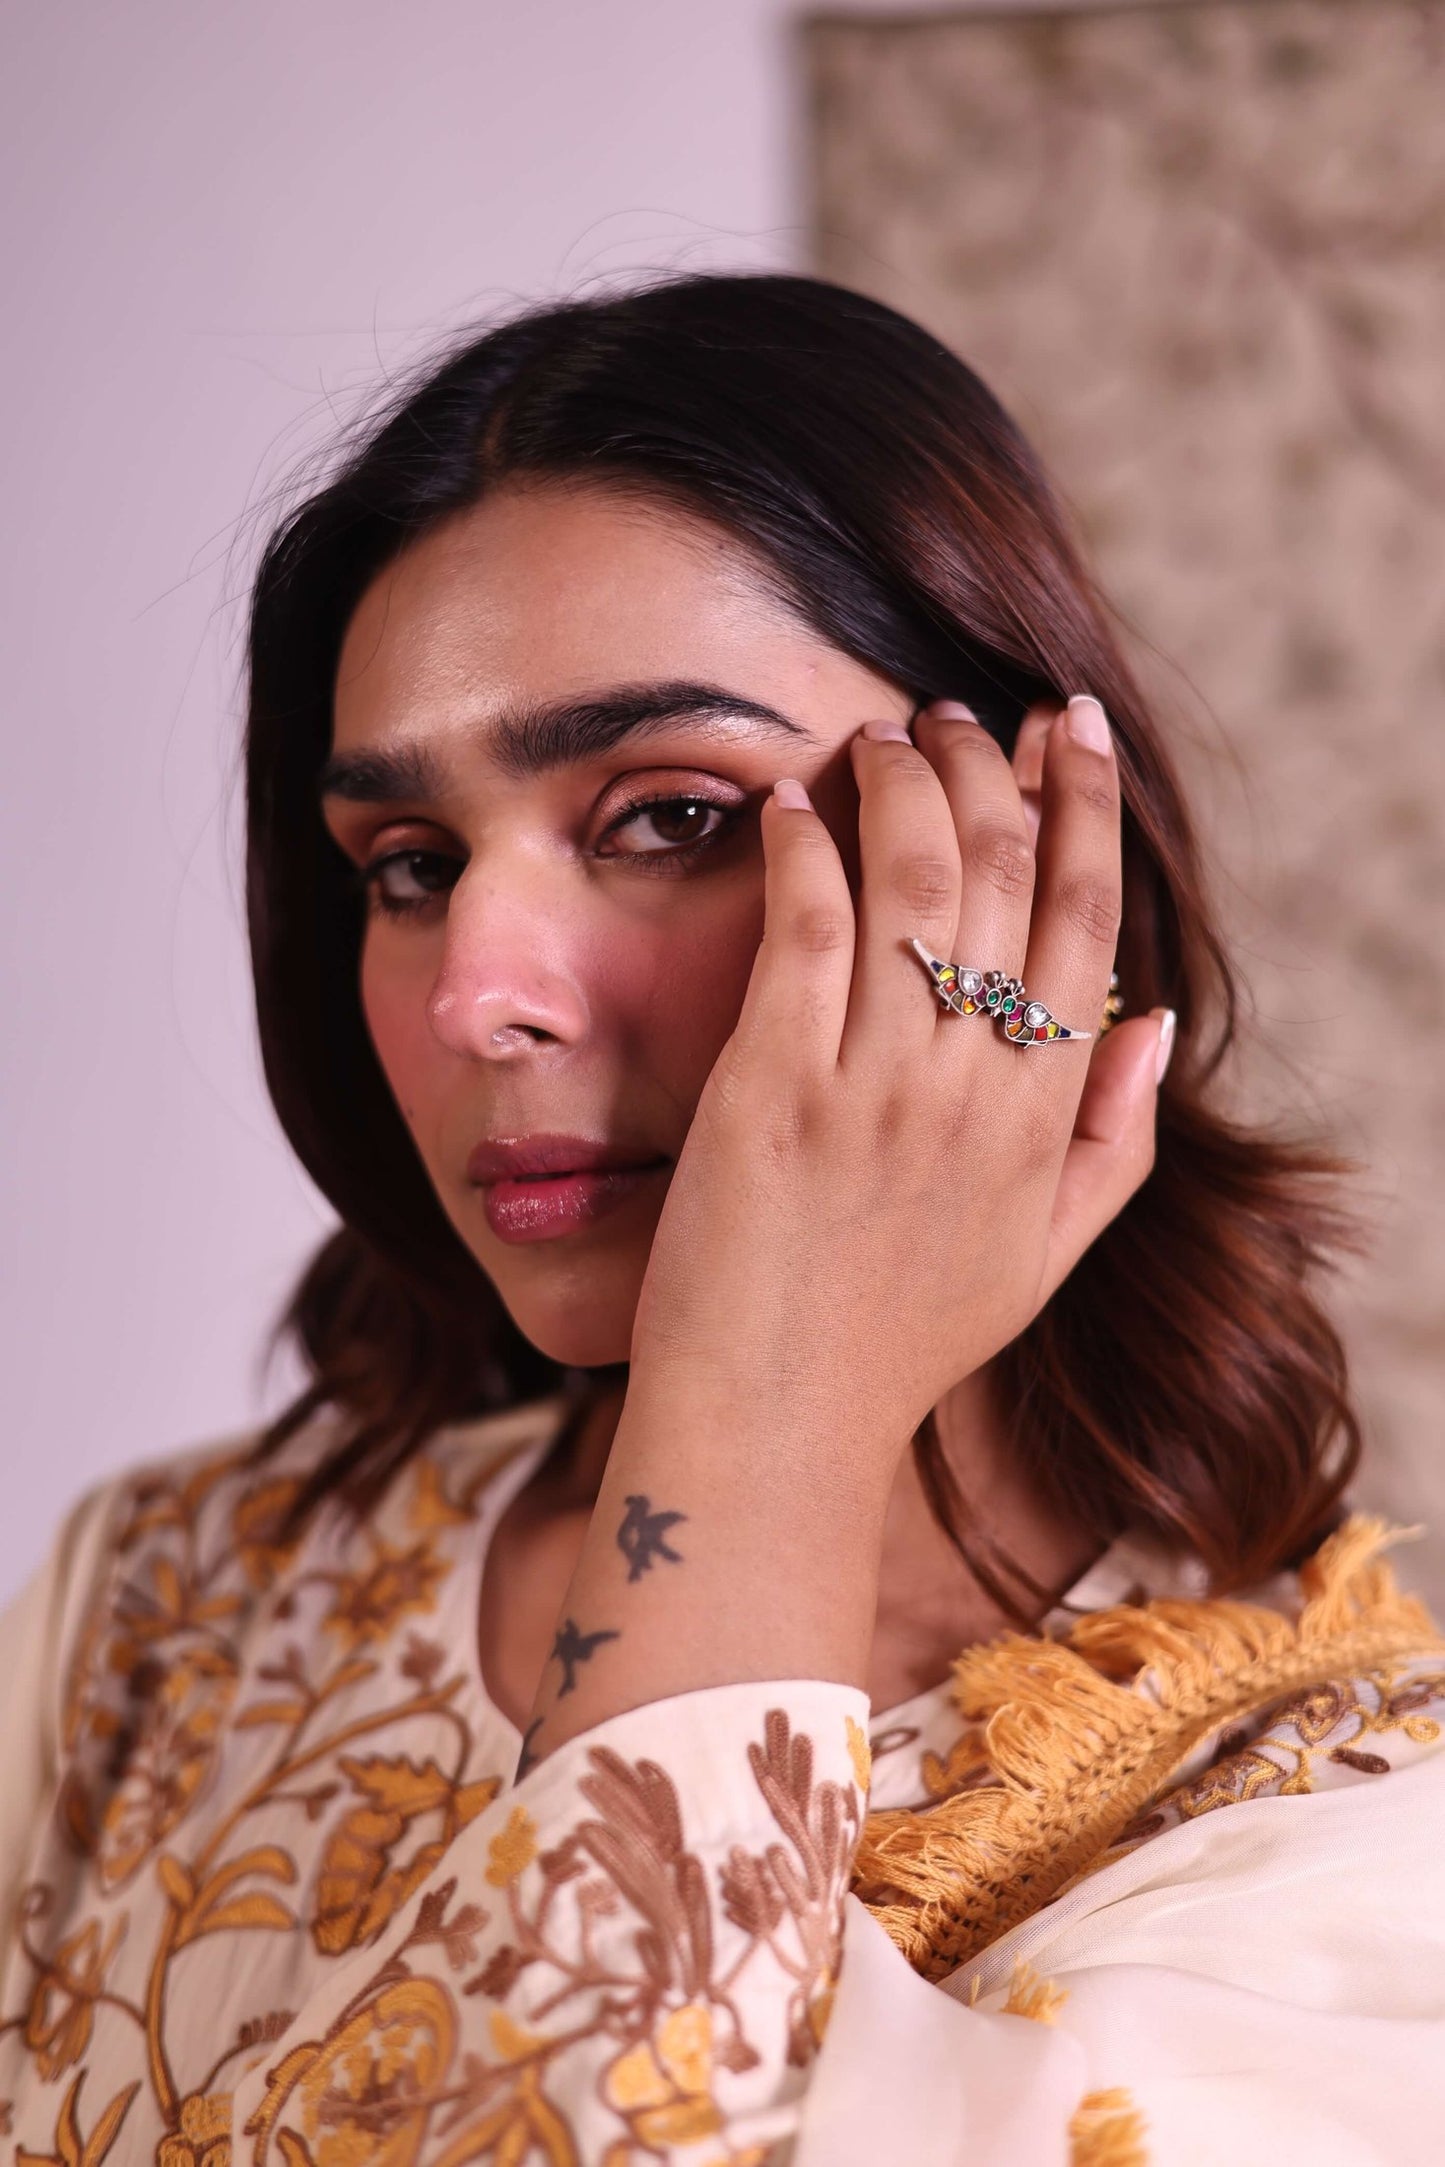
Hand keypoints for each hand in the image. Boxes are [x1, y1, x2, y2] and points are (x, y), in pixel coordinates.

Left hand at [625, 695, 1165, 1485]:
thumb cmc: (898, 1344)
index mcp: (1044, 1123)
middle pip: (1008, 882)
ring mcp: (874, 1091)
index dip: (1085, 809)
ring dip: (903, 785)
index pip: (1089, 925)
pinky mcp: (771, 1092)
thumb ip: (1111, 1143)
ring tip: (879, 735)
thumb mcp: (1042, 1259)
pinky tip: (792, 805)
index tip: (1072, 727)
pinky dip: (804, 852)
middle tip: (955, 714)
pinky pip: (803, 934)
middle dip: (990, 769)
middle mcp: (973, 1094)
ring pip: (916, 887)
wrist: (776, 1427)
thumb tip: (1146, 1023)